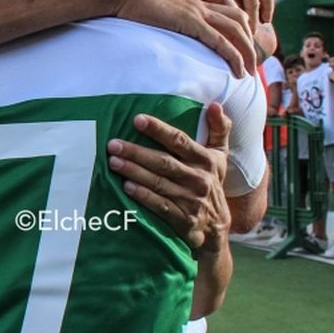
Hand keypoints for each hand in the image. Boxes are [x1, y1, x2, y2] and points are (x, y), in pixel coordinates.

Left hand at [107, 104, 232, 251]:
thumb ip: (219, 129)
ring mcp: (191, 200)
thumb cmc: (211, 183)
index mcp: (206, 160)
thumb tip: (216, 105)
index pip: (180, 141)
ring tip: (113, 162)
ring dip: (134, 172)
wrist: (217, 227)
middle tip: (113, 144)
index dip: (158, 130)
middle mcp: (199, 179)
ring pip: (158, 183)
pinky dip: (143, 196)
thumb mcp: (220, 156)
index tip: (137, 119)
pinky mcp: (183, 220)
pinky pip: (160, 205)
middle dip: (137, 152)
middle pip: (164, 162)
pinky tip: (126, 187)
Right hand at [116, 0, 253, 76]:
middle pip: (240, 20)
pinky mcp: (192, 23)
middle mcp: (202, 5)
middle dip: (251, 43)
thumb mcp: (159, 15)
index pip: (230, 13)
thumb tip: (170, 37)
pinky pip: (221, 41)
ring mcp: (198, 12)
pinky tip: (239, 71)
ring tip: (250, 72)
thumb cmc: (135, 7)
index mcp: (196, 2)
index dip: (242, 29)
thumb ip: (170, 23)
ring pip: (236, 31)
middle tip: (254, 64)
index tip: (244, 49)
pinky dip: (234, 57)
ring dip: (248, 52)